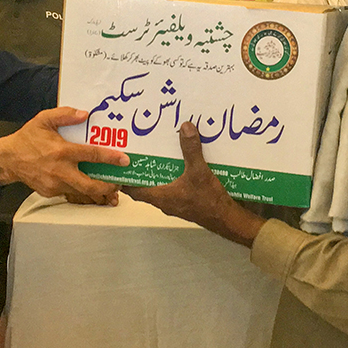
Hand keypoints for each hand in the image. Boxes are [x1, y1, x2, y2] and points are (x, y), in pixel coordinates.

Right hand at [0, 107, 128, 205]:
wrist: (7, 159)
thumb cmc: (27, 139)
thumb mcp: (44, 119)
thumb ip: (65, 114)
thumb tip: (84, 114)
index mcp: (61, 151)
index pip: (91, 155)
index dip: (110, 158)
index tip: (124, 160)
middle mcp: (60, 170)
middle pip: (90, 185)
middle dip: (108, 186)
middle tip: (119, 183)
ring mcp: (55, 184)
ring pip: (82, 193)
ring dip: (96, 191)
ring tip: (108, 186)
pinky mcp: (51, 192)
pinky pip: (71, 193)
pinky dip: (81, 191)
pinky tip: (87, 184)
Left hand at [125, 121, 263, 245]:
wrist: (227, 219)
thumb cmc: (209, 201)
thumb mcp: (199, 172)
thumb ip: (191, 151)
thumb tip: (184, 128)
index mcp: (160, 196)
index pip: (133, 190)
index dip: (124, 179)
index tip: (120, 165)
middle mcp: (164, 201)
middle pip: (146, 185)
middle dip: (143, 170)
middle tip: (140, 152)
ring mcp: (176, 202)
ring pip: (161, 186)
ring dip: (159, 172)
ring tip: (159, 153)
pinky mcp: (187, 201)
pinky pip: (175, 186)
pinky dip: (174, 176)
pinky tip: (181, 163)